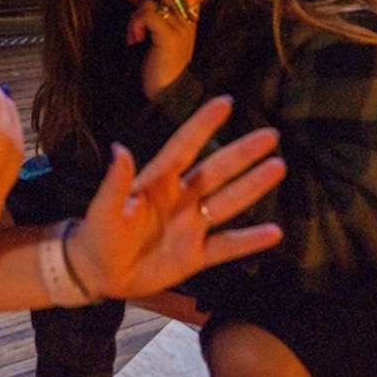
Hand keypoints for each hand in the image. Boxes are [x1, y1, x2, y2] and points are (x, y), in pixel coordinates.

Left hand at [67, 96, 284, 298]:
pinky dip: (250, 241)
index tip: (225, 102)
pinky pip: (227, 246)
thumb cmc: (97, 234)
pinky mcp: (195, 256)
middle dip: (243, 153)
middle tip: (271, 134)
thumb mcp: (103, 209)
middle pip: (217, 171)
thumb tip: (120, 150)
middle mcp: (180, 199)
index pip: (185, 147)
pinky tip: (275, 233)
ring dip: (253, 185)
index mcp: (158, 182)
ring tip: (278, 166)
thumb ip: (115, 183)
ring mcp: (191, 226)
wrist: (97, 274)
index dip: (203, 125)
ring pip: (228, 202)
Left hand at [125, 0, 199, 98]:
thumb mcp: (164, 39)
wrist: (169, 93)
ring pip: (150, 3)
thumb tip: (143, 0)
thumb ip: (161, 19)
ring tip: (135, 34)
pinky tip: (135, 39)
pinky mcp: (169, 36)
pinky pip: (147, 15)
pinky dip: (135, 25)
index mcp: (189, 20)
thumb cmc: (162, 67)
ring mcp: (180, 27)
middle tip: (134, 7)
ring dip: (135, 17)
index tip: (147, 3)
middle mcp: (187, 20)